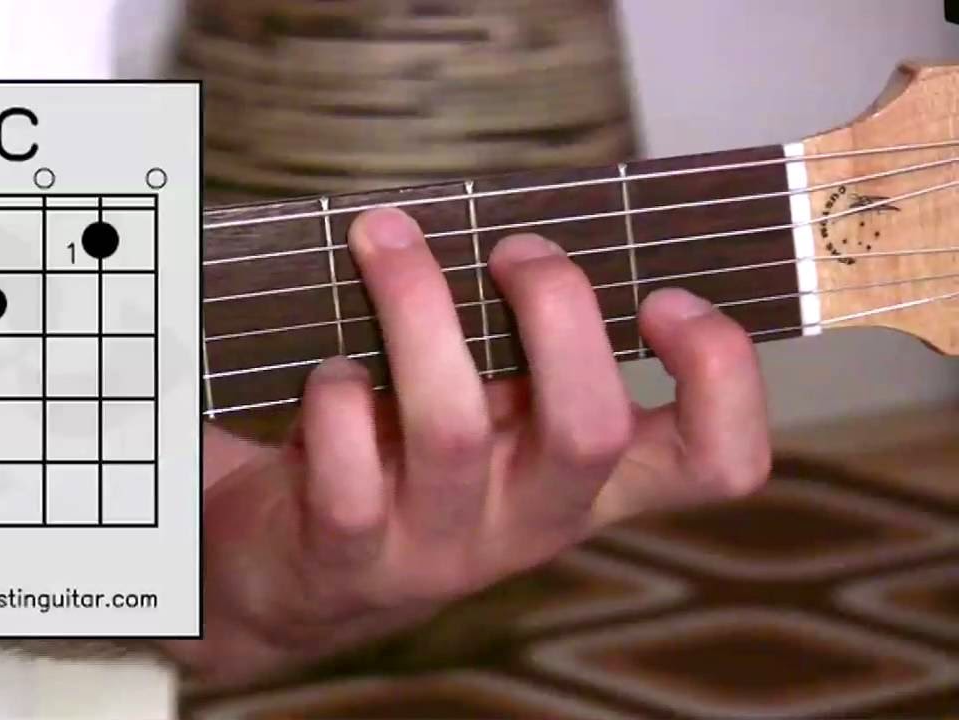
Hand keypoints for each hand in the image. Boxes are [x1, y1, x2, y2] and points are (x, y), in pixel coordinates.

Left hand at [164, 208, 769, 687]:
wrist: (301, 573)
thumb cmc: (408, 456)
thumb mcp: (496, 416)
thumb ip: (529, 352)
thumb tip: (534, 224)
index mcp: (591, 482)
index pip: (717, 462)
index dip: (722, 377)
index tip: (664, 296)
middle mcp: (531, 520)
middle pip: (589, 430)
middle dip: (557, 310)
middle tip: (511, 249)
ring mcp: (442, 547)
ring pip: (453, 427)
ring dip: (419, 309)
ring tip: (384, 240)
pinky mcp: (349, 553)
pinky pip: (349, 464)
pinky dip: (336, 393)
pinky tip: (330, 371)